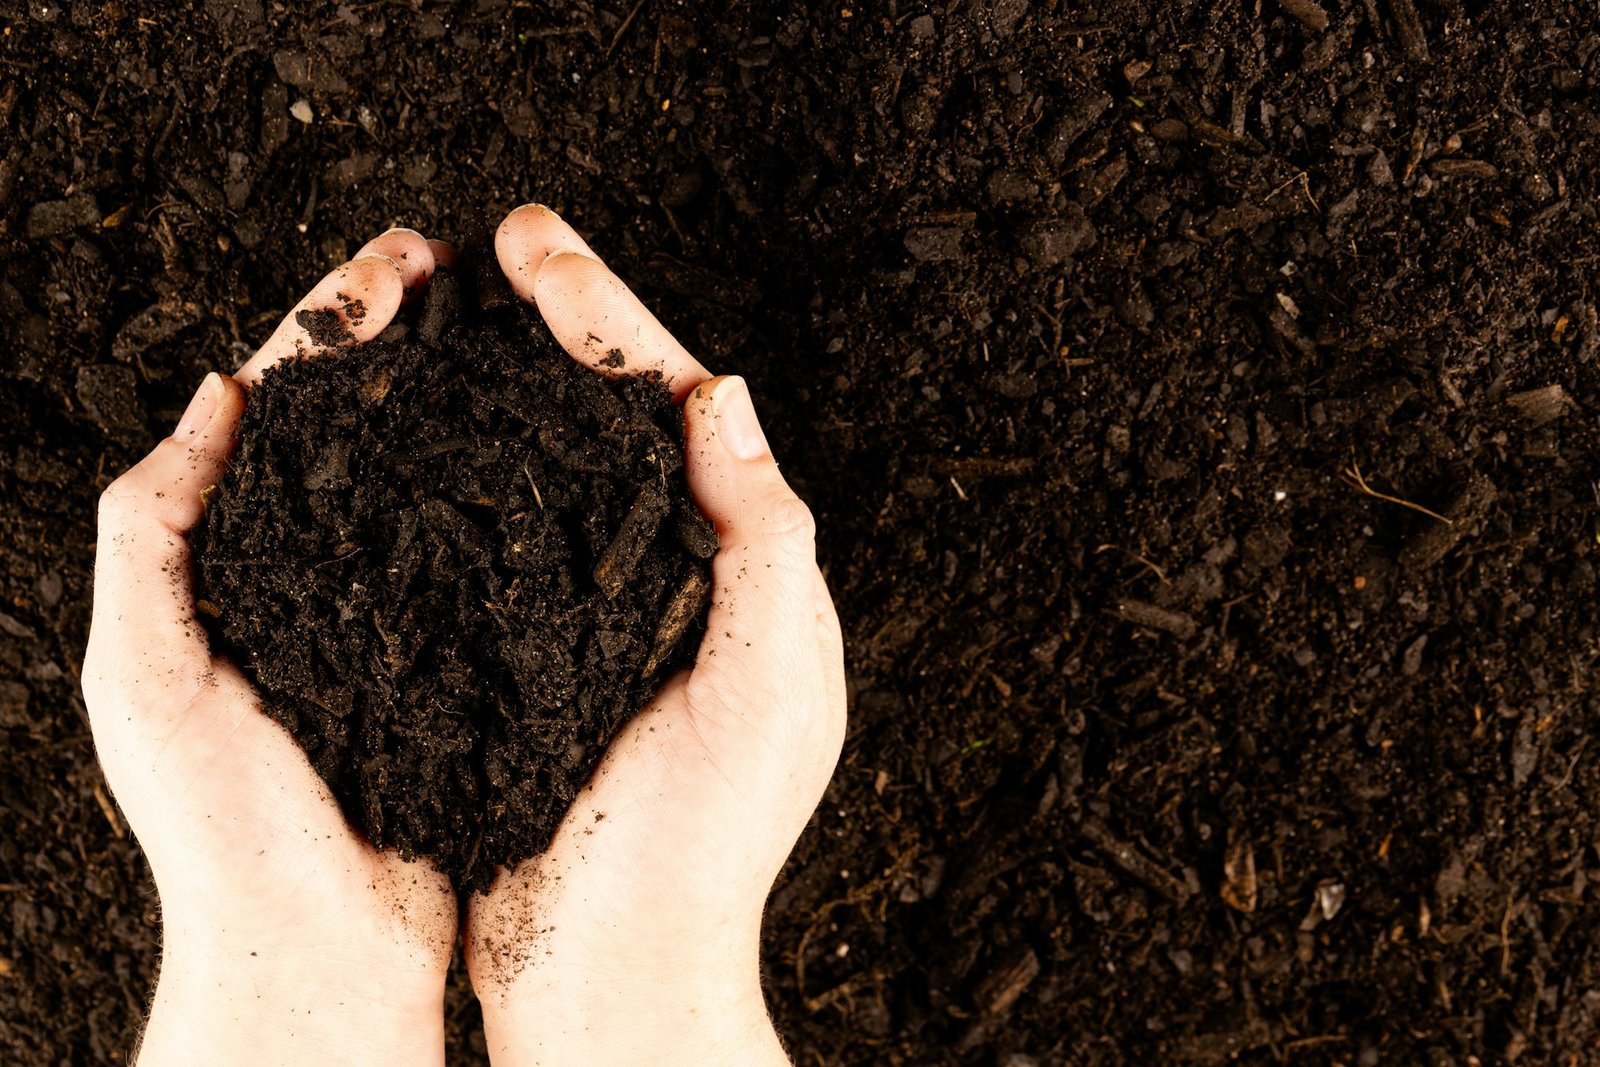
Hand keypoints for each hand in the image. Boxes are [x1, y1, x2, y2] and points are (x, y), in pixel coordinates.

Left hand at [83, 229, 460, 1065]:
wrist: (320, 958)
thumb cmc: (225, 835)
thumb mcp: (147, 675)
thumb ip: (151, 535)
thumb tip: (216, 397)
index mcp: (235, 563)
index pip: (278, 409)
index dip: (334, 322)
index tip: (398, 260)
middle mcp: (316, 574)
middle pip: (359, 424)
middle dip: (404, 334)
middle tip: (461, 269)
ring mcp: (393, 612)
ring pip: (429, 477)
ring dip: (461, 398)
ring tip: (509, 335)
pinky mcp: (460, 658)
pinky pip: (484, 552)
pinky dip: (509, 492)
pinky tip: (550, 453)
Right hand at [465, 206, 847, 1064]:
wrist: (618, 970)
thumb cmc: (700, 851)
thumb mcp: (767, 692)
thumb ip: (763, 543)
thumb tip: (729, 394)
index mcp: (745, 570)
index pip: (681, 411)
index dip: (611, 319)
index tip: (539, 250)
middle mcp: (683, 577)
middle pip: (623, 419)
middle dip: (569, 320)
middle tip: (504, 240)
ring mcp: (610, 612)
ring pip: (567, 466)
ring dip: (523, 382)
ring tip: (470, 310)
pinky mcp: (543, 655)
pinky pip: (519, 535)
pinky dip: (487, 474)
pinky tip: (445, 436)